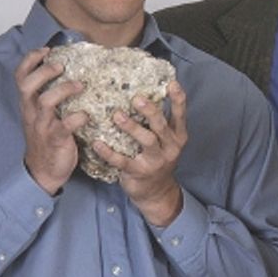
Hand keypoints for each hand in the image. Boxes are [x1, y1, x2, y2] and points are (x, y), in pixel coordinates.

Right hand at [15, 47, 86, 194]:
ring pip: (45, 102)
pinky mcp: (56, 139)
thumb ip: (49, 98)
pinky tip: (86, 115)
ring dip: (62, 90)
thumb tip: (68, 76)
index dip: (30, 60)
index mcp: (28, 105)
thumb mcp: (43, 117)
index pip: (21, 77)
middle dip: (44, 71)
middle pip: (27, 85)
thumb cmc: (47, 140)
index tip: (47, 50)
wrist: (43, 172)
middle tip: (61, 66)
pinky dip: (77, 118)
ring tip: (79, 86)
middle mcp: (31, 113)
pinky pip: (64, 126)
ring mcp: (42, 126)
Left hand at [94, 82, 186, 225]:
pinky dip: (109, 152)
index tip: (172, 84)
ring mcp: (155, 161)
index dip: (178, 99)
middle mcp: (170, 148)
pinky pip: (123, 161)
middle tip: (137, 98)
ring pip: (147, 141)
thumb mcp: (167, 142)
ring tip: (117, 116)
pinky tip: (97, 143)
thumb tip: (147, 94)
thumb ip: (161, 123)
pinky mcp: (139, 173)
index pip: (180, 115)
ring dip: (132, 127)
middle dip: (150, 111)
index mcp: (177, 137)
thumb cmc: (159, 160)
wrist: (157, 192)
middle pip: (161, 126)